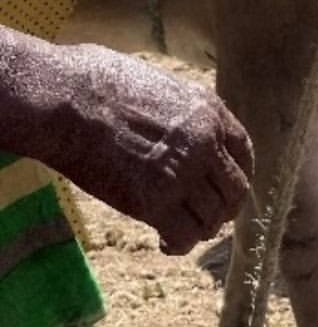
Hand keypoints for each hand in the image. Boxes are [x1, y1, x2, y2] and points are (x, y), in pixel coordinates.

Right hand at [46, 45, 253, 254]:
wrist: (66, 98)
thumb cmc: (97, 82)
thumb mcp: (159, 84)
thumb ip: (181, 110)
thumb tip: (177, 125)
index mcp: (208, 111)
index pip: (243, 151)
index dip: (239, 174)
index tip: (227, 188)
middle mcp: (205, 143)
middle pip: (235, 190)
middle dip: (224, 208)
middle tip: (206, 219)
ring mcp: (183, 174)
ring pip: (213, 217)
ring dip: (201, 229)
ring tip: (181, 232)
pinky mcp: (155, 201)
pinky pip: (184, 235)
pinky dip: (179, 244)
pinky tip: (165, 244)